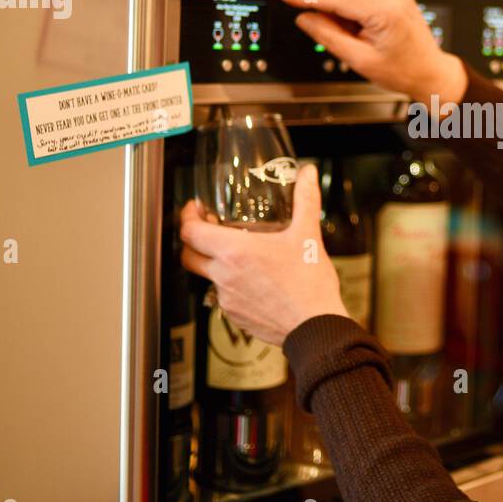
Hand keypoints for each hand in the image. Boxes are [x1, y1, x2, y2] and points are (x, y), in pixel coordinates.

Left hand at [178, 163, 347, 347]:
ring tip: (237, 256)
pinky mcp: (235, 317)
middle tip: (206, 230)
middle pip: (189, 256)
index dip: (188, 217)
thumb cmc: (309, 285)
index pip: (191, 232)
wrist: (315, 326)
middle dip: (192, 242)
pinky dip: (231, 286)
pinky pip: (223, 297)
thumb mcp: (307, 235)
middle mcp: (224, 276)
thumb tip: (308, 175)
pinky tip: (252, 281)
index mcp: (234, 252)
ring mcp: (227, 299)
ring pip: (208, 277)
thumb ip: (305, 200)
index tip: (195, 210)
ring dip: (215, 265)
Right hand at [278, 0, 466, 104]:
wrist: (429, 71)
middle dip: (327, 1)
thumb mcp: (359, 60)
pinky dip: (351, 1)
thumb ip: (328, 36)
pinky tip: (360, 23)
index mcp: (385, 11)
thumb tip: (305, 18)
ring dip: (339, 0)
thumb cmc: (403, 70)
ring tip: (353, 30)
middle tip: (333, 30)